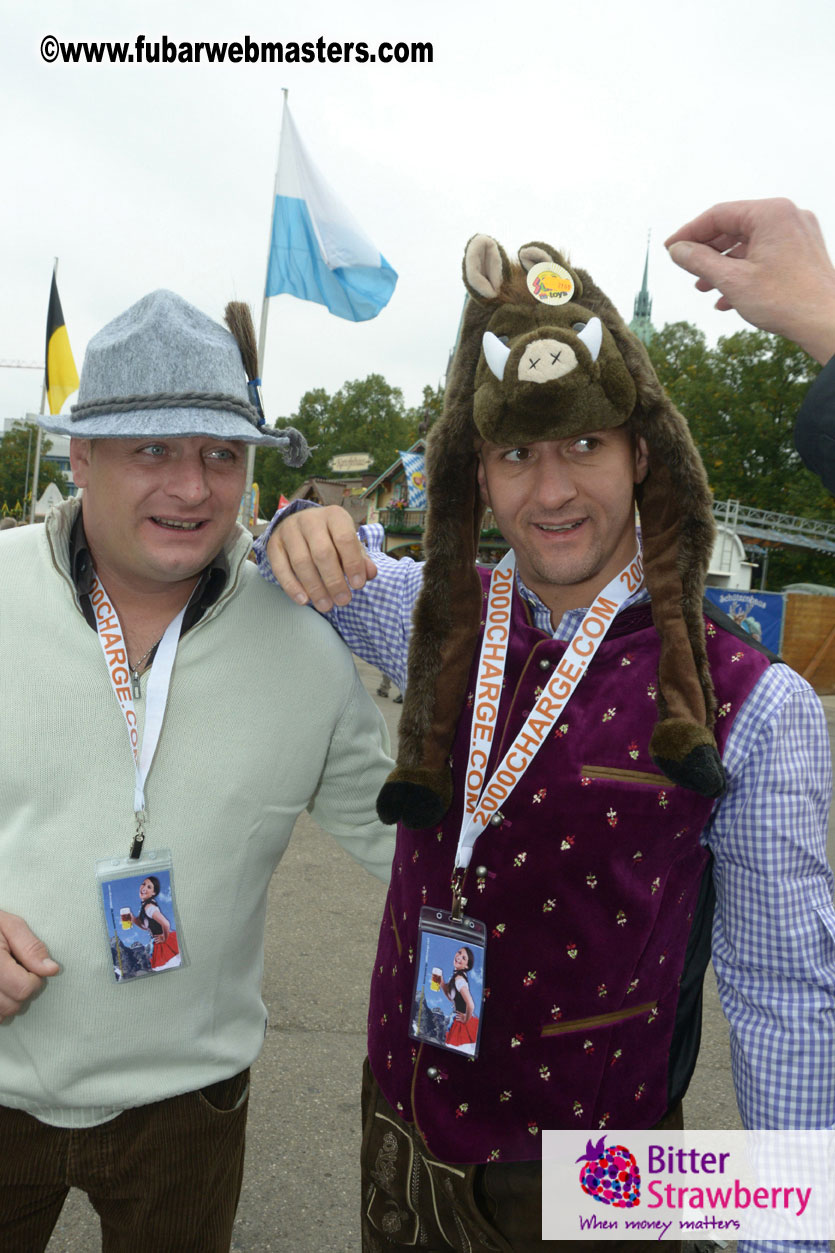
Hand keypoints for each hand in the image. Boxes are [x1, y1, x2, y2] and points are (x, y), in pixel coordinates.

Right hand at [0, 911, 58, 1020]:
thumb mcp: (10, 925)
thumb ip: (31, 947)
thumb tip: (52, 970)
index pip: (23, 988)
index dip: (35, 979)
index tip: (32, 967)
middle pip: (13, 1005)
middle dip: (23, 992)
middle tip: (19, 972)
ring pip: (1, 1016)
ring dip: (10, 1002)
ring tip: (7, 980)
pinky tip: (0, 990)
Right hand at [266, 506, 377, 611]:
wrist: (301, 526)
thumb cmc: (331, 539)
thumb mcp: (349, 544)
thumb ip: (361, 559)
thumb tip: (371, 574)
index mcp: (334, 515)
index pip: (344, 538)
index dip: (352, 564)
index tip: (358, 586)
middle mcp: (310, 519)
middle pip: (322, 552)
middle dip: (334, 581)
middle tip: (343, 601)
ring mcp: (289, 530)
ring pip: (301, 562)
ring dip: (315, 588)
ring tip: (326, 606)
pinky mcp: (274, 543)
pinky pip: (280, 567)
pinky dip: (292, 586)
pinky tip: (304, 600)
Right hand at [665, 198, 834, 363]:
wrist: (826, 322)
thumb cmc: (785, 300)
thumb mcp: (732, 280)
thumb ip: (699, 261)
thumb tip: (677, 250)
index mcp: (770, 214)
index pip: (719, 215)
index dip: (690, 233)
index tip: (670, 248)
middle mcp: (787, 216)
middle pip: (734, 227)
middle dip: (708, 251)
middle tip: (686, 269)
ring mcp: (798, 234)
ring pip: (750, 243)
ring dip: (724, 265)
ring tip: (704, 287)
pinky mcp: (803, 252)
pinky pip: (766, 254)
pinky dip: (744, 271)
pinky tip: (728, 298)